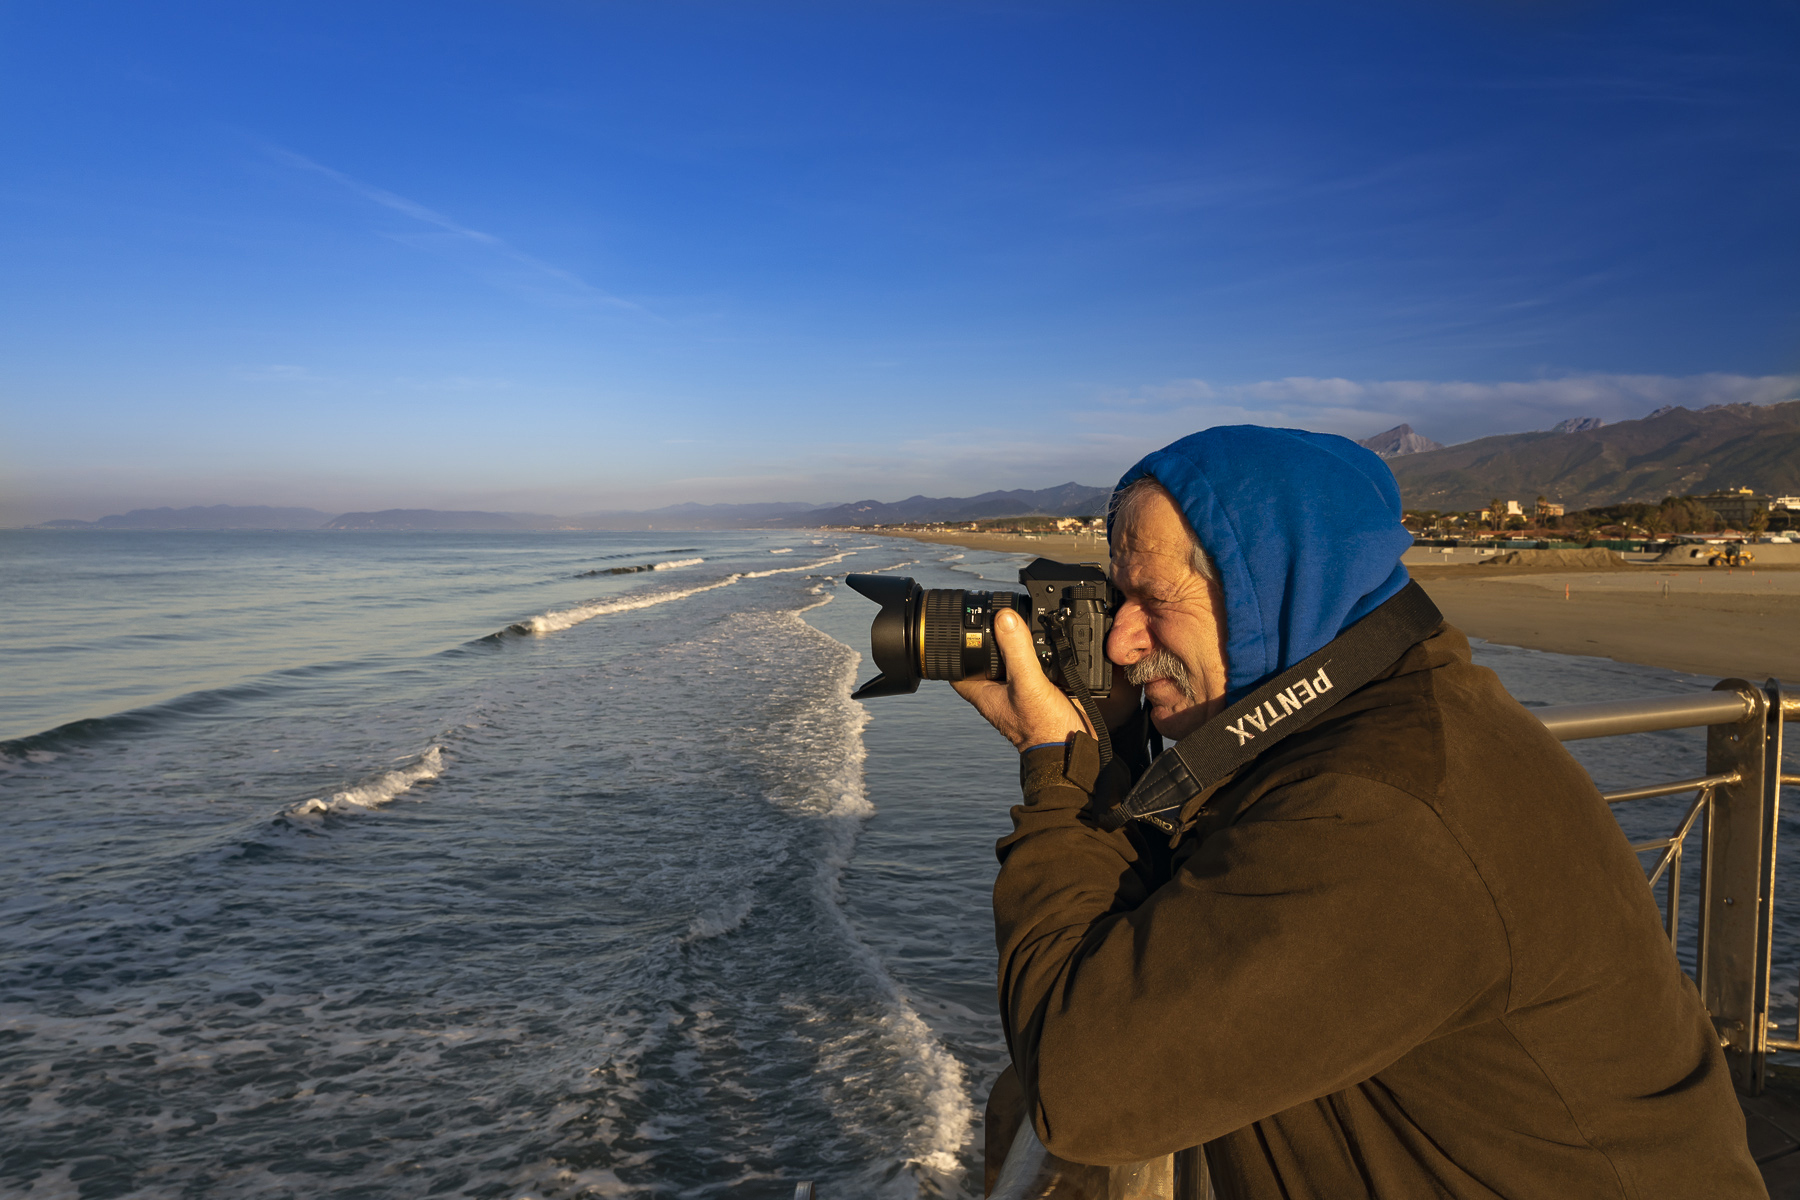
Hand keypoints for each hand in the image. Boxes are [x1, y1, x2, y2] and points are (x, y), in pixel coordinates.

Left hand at [952, 609, 1093, 749]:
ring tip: (1023, 624)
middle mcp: (999, 691)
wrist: (1072, 749)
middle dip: (991, 638)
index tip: (961, 623)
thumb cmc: (1043, 727)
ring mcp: (1019, 692)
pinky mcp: (1040, 692)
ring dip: (1018, 645)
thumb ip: (1016, 651)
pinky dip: (1040, 654)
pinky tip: (1049, 643)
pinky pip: (1035, 667)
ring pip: (1012, 661)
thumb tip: (1004, 618)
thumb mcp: (1028, 683)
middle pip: (986, 659)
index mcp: (984, 692)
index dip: (956, 644)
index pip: (958, 666)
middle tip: (997, 615)